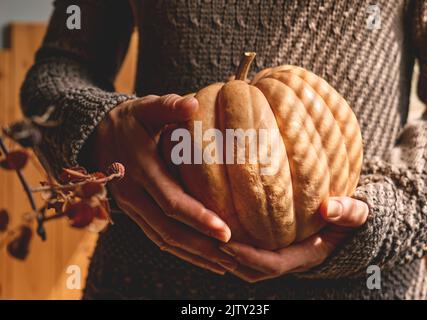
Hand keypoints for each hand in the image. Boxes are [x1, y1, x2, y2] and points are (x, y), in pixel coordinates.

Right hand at [90, 94, 236, 274]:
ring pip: (162, 239)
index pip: (171, 201)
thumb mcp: (146, 107)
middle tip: (232, 258)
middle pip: (168, 230)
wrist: (96, 134)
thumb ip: (168, 106)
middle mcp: (133, 194)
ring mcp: (131, 207)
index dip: (198, 218)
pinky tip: (200, 256)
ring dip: (192, 255)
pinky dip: (179, 250)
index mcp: (140, 168)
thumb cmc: (130, 119)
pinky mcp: (133, 212)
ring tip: (223, 265)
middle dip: (201, 246)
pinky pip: (156, 237)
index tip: (226, 232)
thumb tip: (192, 103)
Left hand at [218, 197, 368, 281]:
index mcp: (307, 255)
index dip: (249, 256)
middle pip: (255, 272)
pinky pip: (253, 257)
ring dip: (230, 259)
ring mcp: (284, 257)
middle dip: (232, 260)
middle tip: (208, 241)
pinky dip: (236, 251)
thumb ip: (348, 211)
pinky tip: (222, 234)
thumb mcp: (357, 214)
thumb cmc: (353, 218)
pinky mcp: (278, 249)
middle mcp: (293, 260)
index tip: (227, 243)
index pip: (273, 264)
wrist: (353, 227)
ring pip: (251, 268)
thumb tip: (329, 208)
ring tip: (209, 239)